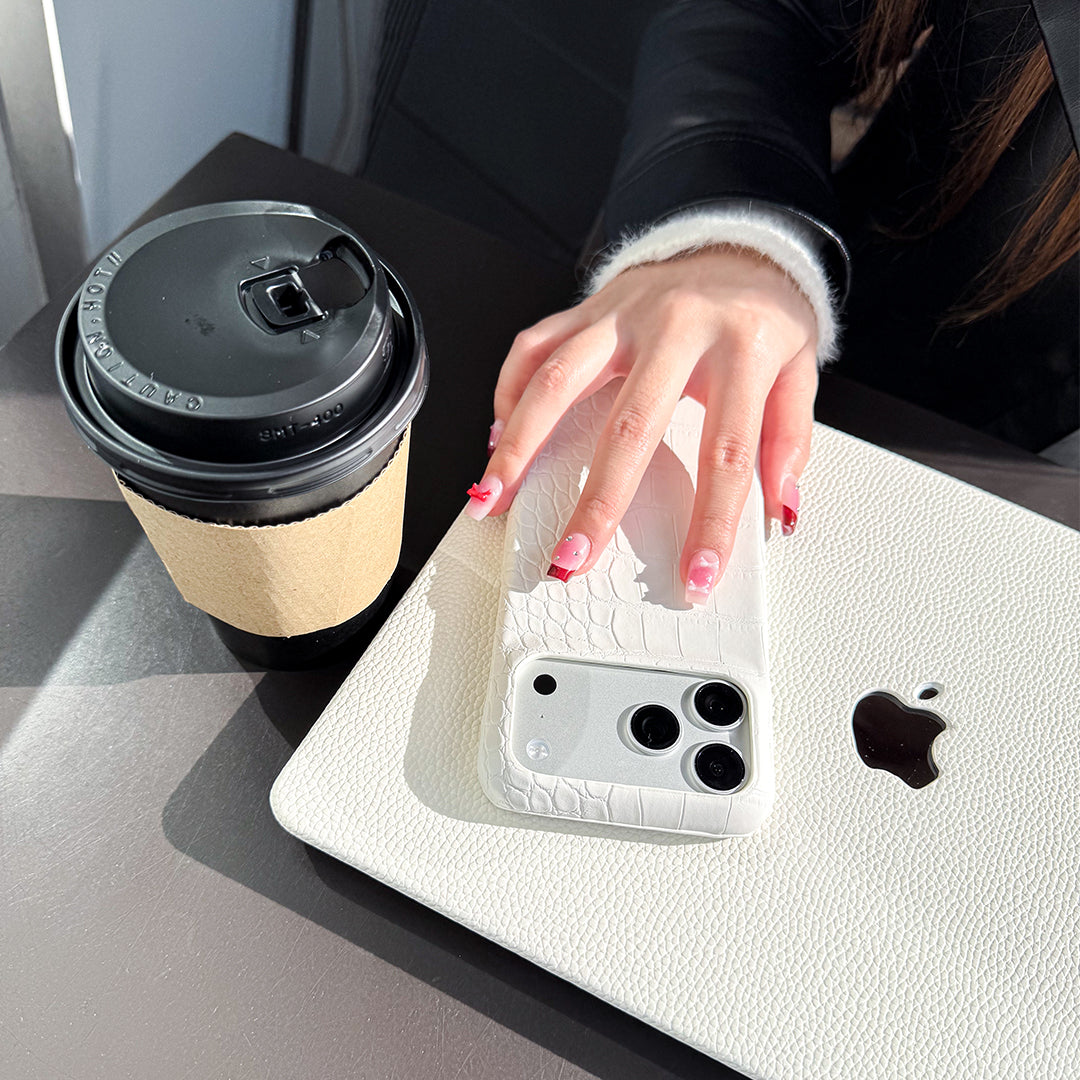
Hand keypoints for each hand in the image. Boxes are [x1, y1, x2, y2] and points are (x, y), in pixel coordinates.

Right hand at [464, 247, 817, 602]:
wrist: (736, 244)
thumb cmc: (763, 315)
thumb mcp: (800, 369)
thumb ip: (789, 439)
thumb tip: (779, 510)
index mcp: (740, 347)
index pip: (726, 451)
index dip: (710, 521)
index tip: (695, 575)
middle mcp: (674, 327)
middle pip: (629, 425)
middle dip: (597, 501)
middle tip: (573, 555)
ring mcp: (622, 314)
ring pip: (558, 380)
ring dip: (520, 446)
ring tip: (495, 497)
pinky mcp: (587, 308)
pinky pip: (534, 345)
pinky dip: (509, 393)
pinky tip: (499, 437)